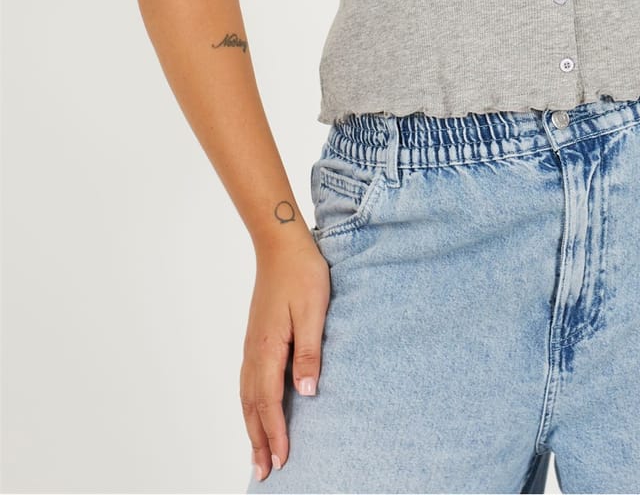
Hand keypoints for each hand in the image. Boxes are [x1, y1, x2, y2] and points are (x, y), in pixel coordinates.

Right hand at [241, 237, 329, 482]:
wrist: (281, 245)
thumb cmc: (303, 274)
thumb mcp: (314, 311)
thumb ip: (309, 353)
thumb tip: (306, 394)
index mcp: (268, 348)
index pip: (269, 402)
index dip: (276, 434)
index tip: (283, 461)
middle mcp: (254, 351)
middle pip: (252, 406)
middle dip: (259, 441)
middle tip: (265, 473)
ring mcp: (252, 345)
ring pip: (247, 396)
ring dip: (252, 427)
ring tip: (258, 454)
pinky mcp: (256, 337)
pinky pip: (249, 381)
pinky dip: (251, 405)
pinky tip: (257, 410)